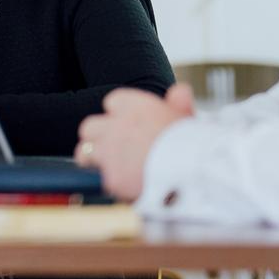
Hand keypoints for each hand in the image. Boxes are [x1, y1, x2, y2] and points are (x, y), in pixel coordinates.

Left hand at [74, 83, 194, 201]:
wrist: (194, 171)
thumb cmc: (195, 143)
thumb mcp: (188, 118)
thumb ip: (179, 103)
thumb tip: (180, 91)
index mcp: (133, 106)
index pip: (112, 103)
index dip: (120, 116)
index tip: (130, 127)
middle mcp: (115, 124)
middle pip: (91, 127)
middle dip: (99, 138)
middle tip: (114, 149)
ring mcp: (109, 151)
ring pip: (84, 151)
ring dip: (93, 159)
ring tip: (111, 168)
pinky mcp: (110, 176)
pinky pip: (100, 179)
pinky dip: (111, 184)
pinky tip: (126, 187)